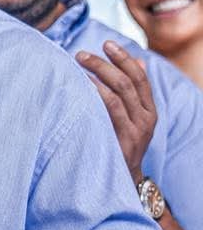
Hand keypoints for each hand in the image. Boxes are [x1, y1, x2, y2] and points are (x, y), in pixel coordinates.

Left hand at [76, 41, 157, 183]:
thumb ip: (133, 94)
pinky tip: (84, 84)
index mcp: (149, 111)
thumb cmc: (119, 148)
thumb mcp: (131, 121)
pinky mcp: (124, 140)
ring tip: (79, 63)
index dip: (124, 58)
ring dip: (98, 73)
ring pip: (120, 91)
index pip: (139, 77)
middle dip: (105, 63)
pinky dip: (98, 92)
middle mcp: (147, 119)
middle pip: (128, 80)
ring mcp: (137, 130)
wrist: (122, 185)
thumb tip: (137, 60)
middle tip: (82, 55)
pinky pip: (112, 109)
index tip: (107, 44)